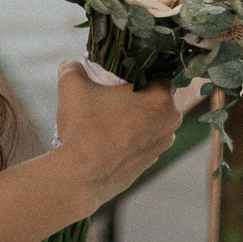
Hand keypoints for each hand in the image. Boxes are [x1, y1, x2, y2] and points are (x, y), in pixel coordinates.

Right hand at [51, 58, 183, 211]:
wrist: (80, 177)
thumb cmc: (83, 128)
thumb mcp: (72, 86)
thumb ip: (73, 68)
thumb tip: (72, 65)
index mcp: (160, 98)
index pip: (156, 72)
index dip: (136, 70)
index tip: (118, 74)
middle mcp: (170, 122)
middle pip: (154, 97)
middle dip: (134, 94)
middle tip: (110, 94)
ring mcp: (162, 145)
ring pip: (150, 121)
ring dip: (133, 117)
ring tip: (106, 119)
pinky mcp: (150, 163)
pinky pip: (143, 141)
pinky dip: (130, 138)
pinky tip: (108, 139)